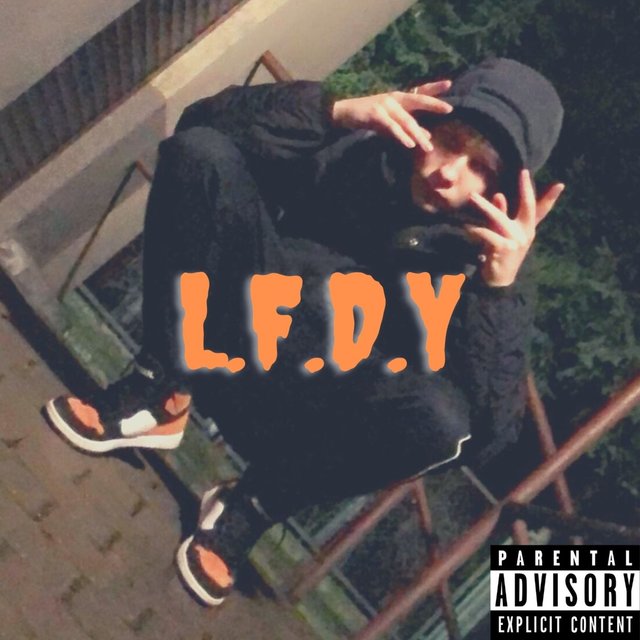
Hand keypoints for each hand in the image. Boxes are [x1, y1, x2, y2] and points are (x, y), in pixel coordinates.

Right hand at [331, 80, 452, 151]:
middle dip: (433, 104)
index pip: (419, 91)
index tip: (449, 84)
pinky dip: (401, 136)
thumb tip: (427, 135)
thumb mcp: (391, 121)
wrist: (345, 113)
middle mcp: (394, 98)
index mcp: (399, 98)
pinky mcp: (376, 114)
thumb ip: (408, 127)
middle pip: (417, 100)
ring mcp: (385, 105)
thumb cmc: (369, 117)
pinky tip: (409, 144)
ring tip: (427, 146)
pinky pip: (392, 127)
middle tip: (448, 109)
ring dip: (417, 134)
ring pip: (406, 120)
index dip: (434, 88)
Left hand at [465, 170, 564, 286]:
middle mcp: (525, 233)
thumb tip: (498, 195)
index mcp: (527, 229)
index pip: (540, 210)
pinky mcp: (504, 249)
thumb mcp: (502, 233)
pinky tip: (467, 228)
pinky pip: (487, 234)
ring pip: (500, 218)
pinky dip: (476, 230)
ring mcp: (516, 241)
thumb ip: (502, 215)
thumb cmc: (500, 254)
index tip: (560, 184)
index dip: (550, 198)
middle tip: (523, 173)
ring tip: (472, 197)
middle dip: (526, 189)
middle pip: (528, 207)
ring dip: (485, 206)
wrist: (498, 280)